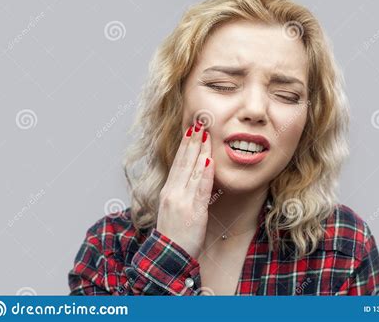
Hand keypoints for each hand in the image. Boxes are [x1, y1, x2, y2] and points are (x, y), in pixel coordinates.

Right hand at [156, 120, 213, 258]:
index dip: (185, 145)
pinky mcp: (193, 212)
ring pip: (192, 171)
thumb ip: (181, 193)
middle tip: (199, 122)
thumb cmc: (173, 235)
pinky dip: (205, 174)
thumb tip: (192, 178)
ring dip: (199, 151)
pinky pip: (200, 189)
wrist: (168, 256)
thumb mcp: (173, 209)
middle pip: (184, 162)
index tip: (191, 130)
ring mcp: (182, 201)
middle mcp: (173, 193)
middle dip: (192, 141)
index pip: (178, 163)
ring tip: (205, 133)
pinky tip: (209, 161)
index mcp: (169, 191)